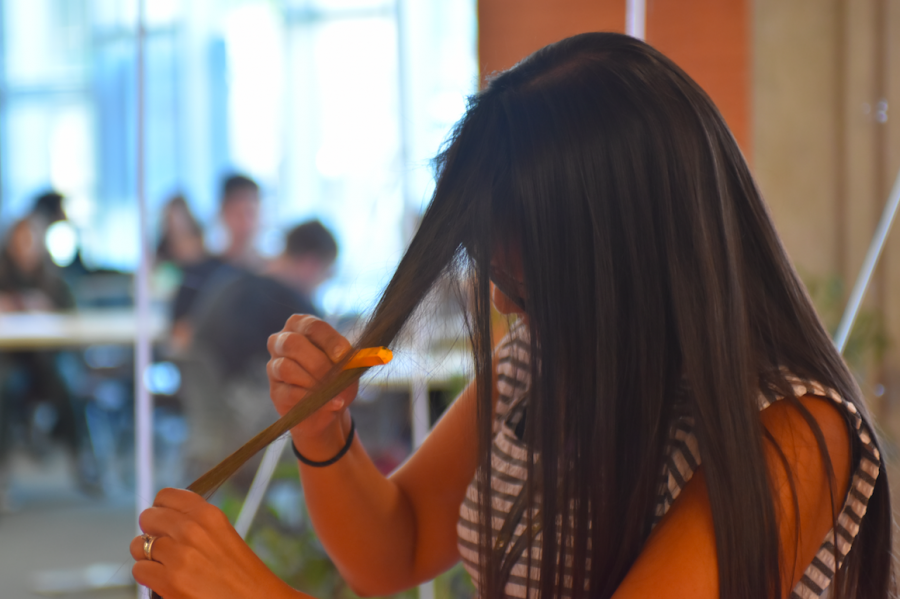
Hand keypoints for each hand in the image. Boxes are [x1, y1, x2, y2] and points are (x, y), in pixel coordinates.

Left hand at [130, 488, 299, 598]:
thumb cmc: (241, 573)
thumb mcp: (224, 535)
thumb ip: (195, 523)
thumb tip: (163, 519)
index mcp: (209, 514)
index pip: (166, 496)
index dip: (161, 509)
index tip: (165, 520)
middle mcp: (192, 530)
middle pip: (148, 518)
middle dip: (151, 532)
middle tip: (164, 545)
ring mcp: (179, 556)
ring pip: (139, 545)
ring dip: (148, 555)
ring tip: (164, 564)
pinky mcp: (169, 581)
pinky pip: (139, 569)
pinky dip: (148, 576)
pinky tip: (164, 580)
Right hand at [267, 315, 356, 454]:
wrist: (329, 406)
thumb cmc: (337, 377)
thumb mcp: (346, 364)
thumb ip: (345, 358)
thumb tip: (345, 358)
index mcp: (301, 325)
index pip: (313, 326)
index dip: (329, 340)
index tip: (343, 355)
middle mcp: (281, 341)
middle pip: (293, 343)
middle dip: (318, 362)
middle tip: (336, 377)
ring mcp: (273, 366)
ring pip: (287, 368)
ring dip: (313, 382)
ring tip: (332, 392)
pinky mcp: (275, 391)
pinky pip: (290, 393)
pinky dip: (312, 399)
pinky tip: (331, 404)